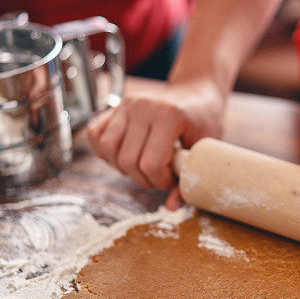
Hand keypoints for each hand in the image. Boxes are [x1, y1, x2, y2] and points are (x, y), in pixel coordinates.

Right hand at [87, 78, 224, 209]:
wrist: (197, 92)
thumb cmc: (204, 120)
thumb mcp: (203, 148)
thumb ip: (188, 177)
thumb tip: (171, 207)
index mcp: (169, 116)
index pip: (151, 163)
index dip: (160, 181)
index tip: (172, 179)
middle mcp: (144, 107)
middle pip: (127, 160)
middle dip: (143, 178)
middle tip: (160, 176)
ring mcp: (127, 104)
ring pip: (107, 148)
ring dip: (122, 167)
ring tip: (142, 166)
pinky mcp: (117, 106)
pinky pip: (95, 133)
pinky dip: (105, 151)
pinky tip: (125, 155)